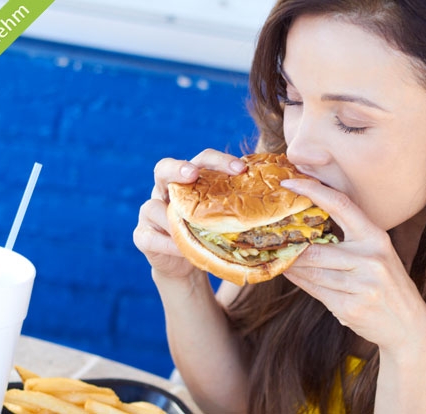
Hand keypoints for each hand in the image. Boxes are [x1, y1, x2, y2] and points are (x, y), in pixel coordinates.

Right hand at [133, 149, 245, 280]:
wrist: (184, 265)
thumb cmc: (209, 235)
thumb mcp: (223, 219)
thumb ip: (239, 207)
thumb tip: (283, 199)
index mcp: (189, 181)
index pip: (201, 160)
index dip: (218, 160)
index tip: (240, 168)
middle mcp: (165, 190)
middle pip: (163, 168)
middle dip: (177, 168)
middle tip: (191, 174)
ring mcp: (149, 212)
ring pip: (153, 207)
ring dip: (173, 218)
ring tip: (192, 230)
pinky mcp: (142, 236)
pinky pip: (150, 237)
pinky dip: (167, 244)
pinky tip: (182, 250)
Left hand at [280, 179, 425, 352]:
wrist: (408, 326)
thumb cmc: (387, 285)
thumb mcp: (377, 254)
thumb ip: (349, 240)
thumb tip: (306, 226)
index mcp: (376, 238)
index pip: (341, 205)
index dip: (313, 191)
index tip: (289, 182)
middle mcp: (371, 259)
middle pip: (317, 249)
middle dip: (291, 247)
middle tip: (270, 237)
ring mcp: (362, 285)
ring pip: (312, 272)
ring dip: (291, 266)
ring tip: (278, 257)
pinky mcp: (351, 308)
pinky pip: (316, 291)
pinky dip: (300, 282)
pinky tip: (290, 274)